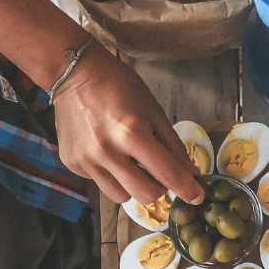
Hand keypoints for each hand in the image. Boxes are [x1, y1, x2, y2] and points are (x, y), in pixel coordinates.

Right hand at [52, 42, 203, 205]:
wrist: (72, 71)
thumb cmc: (117, 86)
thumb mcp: (153, 110)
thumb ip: (173, 146)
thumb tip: (191, 175)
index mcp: (132, 134)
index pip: (168, 175)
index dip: (187, 190)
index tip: (197, 197)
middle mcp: (108, 152)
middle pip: (146, 195)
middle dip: (158, 188)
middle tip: (157, 171)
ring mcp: (87, 160)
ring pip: (122, 197)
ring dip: (132, 185)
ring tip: (129, 162)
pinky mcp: (73, 163)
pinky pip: (100, 183)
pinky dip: (110, 174)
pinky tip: (106, 152)